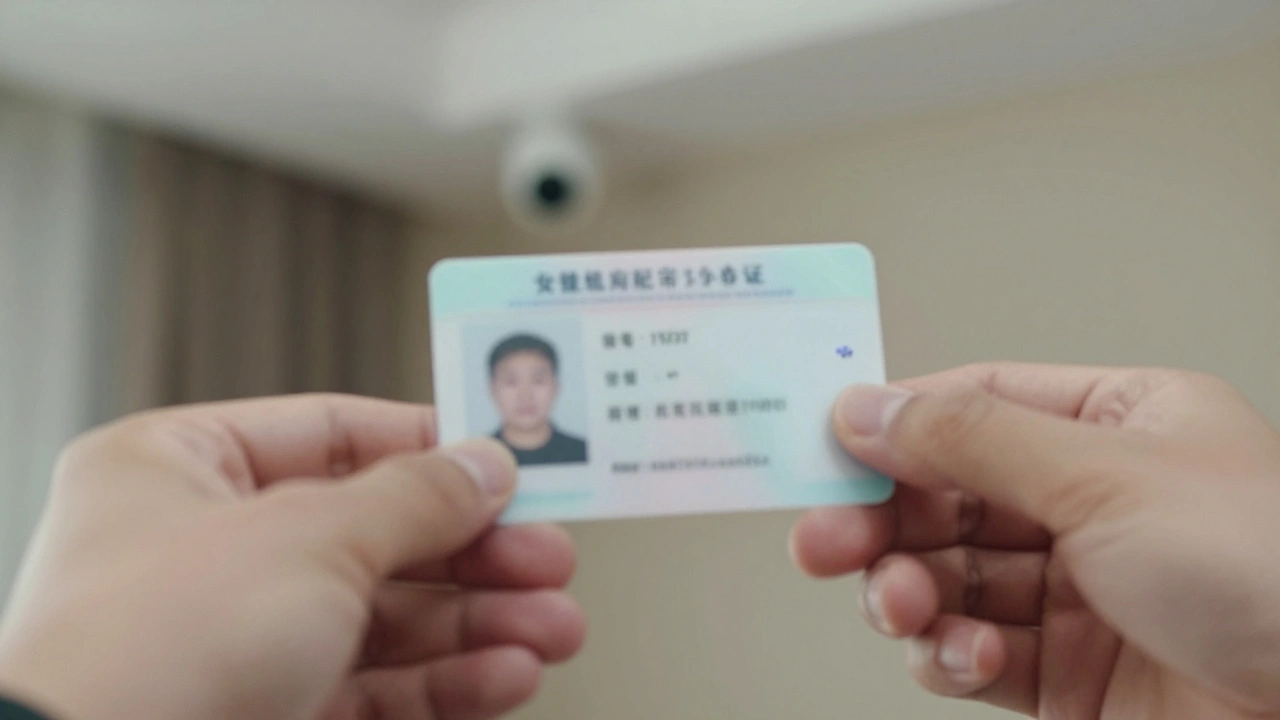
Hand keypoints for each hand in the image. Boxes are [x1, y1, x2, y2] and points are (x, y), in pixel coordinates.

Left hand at [0, 395, 585, 719]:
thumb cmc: (149, 653)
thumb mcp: (309, 538)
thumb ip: (413, 497)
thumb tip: (482, 465)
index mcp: (177, 470)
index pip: (330, 433)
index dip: (427, 444)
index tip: (505, 462)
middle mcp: (204, 553)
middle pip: (375, 532)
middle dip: (475, 553)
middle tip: (547, 555)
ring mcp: (234, 640)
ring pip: (385, 618)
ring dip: (479, 624)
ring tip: (553, 627)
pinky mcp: (266, 712)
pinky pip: (375, 685)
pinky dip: (446, 682)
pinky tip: (506, 676)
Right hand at [791, 364, 1279, 718]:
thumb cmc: (1271, 576)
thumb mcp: (1107, 479)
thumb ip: (973, 439)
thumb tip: (869, 406)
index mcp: (1121, 427)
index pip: (977, 404)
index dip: (895, 422)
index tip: (823, 444)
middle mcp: (1095, 504)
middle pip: (948, 496)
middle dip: (882, 519)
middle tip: (823, 539)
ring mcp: (1080, 593)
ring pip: (948, 576)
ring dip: (908, 590)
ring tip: (900, 605)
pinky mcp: (1068, 676)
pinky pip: (973, 649)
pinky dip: (949, 653)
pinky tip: (963, 656)